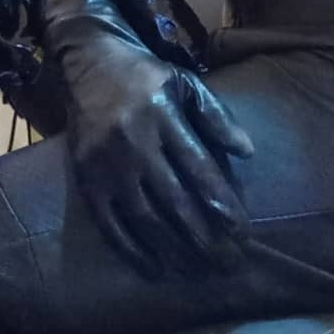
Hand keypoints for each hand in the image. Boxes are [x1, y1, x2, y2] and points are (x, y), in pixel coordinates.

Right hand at [65, 36, 254, 279]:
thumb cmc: (144, 75)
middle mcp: (135, 142)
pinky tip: (154, 268)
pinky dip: (132, 250)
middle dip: (205, 237)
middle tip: (229, 264)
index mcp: (163, 116)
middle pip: (175, 201)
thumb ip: (216, 115)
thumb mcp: (184, 82)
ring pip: (145, 218)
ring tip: (199, 271)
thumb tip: (247, 152)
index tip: (243, 232)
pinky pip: (110, 224)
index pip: (199, 169)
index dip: (222, 204)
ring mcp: (107, 164)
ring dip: (174, 250)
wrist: (87, 62)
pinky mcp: (87, 179)